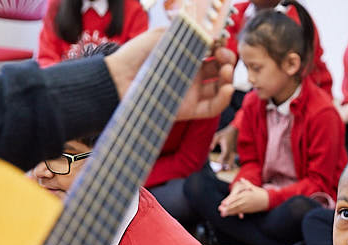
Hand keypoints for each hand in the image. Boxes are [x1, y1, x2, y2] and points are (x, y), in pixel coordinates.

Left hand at [105, 30, 235, 120]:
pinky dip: (224, 99)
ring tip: (226, 70)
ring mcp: (191, 93)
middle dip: (228, 61)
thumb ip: (185, 32)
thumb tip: (209, 32)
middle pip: (219, 69)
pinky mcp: (189, 110)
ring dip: (228, 78)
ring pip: (220, 88)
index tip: (221, 40)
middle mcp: (191, 75)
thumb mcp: (162, 35)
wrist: (119, 78)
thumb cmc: (137, 55)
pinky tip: (228, 88)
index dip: (221, 47)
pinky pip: (213, 108)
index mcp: (186, 57)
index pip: (212, 52)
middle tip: (225, 55)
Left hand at [210, 124, 238, 168]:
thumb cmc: (224, 133)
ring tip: (227, 170)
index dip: (221, 160)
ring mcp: (233, 151)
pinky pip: (233, 159)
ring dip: (230, 165)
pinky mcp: (235, 152)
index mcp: (226, 147)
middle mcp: (231, 150)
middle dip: (226, 166)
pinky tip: (232, 167)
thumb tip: (210, 148)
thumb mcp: (217, 135)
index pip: (224, 155)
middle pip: (229, 160)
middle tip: (220, 170)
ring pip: (232, 160)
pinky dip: (233, 163)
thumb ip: (213, 142)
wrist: (234, 130)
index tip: (218, 163)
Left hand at [219, 179, 269, 216]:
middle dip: (227, 208)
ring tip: (222, 214)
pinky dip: (234, 213)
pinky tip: (229, 214)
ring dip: (229, 212)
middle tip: (220, 210)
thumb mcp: (253, 187)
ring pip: (237, 209)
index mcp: (246, 195)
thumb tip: (241, 179)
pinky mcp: (248, 210)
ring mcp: (247, 206)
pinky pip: (240, 212)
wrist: (268, 200)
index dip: (229, 201)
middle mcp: (246, 201)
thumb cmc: (260, 193)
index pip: (236, 198)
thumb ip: (246, 183)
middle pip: (235, 205)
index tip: (223, 203)